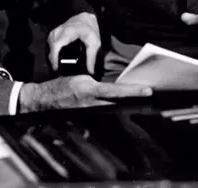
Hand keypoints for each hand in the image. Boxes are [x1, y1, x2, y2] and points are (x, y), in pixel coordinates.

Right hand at [18, 75, 151, 112]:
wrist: (45, 102)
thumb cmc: (61, 87)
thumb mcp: (80, 79)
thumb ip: (97, 85)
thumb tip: (116, 89)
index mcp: (90, 91)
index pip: (117, 91)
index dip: (133, 91)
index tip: (148, 90)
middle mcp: (93, 105)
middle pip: (121, 104)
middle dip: (137, 102)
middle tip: (153, 99)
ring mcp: (91, 114)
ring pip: (117, 111)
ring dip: (131, 107)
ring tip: (146, 103)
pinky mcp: (89, 119)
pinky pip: (108, 114)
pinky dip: (120, 111)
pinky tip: (128, 109)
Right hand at [48, 12, 100, 73]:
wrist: (86, 18)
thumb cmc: (90, 29)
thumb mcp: (94, 43)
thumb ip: (91, 57)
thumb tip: (90, 71)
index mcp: (68, 33)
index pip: (56, 46)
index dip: (54, 58)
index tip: (56, 68)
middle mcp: (59, 31)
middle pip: (51, 48)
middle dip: (53, 60)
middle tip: (58, 69)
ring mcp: (55, 31)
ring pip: (49, 46)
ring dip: (52, 55)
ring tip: (57, 64)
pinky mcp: (54, 33)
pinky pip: (50, 43)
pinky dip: (52, 51)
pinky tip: (57, 56)